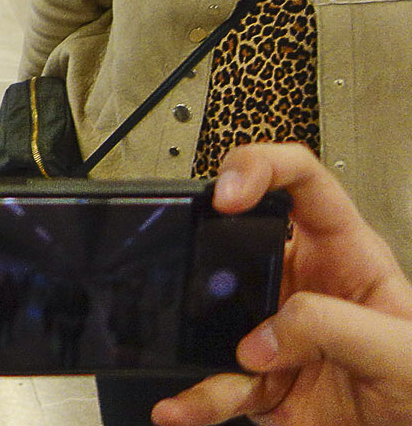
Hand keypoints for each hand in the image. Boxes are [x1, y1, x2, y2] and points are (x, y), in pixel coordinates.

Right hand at [152, 143, 411, 425]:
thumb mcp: (398, 350)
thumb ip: (332, 328)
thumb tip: (259, 338)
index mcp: (346, 255)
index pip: (299, 183)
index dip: (260, 169)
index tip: (229, 195)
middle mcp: (304, 286)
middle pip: (240, 240)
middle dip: (208, 246)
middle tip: (190, 259)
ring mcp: (278, 334)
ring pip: (217, 318)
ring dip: (194, 338)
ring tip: (187, 353)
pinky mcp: (264, 384)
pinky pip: (217, 385)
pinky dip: (195, 398)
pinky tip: (181, 405)